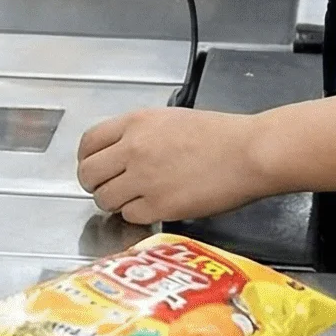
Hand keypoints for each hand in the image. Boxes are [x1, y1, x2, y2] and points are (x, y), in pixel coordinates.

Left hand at [77, 107, 276, 223]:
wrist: (248, 153)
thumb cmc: (221, 135)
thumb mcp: (170, 119)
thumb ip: (140, 134)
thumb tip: (121, 151)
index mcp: (135, 123)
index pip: (89, 142)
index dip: (87, 158)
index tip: (93, 166)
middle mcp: (133, 149)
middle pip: (89, 173)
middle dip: (95, 183)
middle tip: (109, 188)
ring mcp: (144, 179)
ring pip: (105, 198)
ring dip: (115, 202)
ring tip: (133, 199)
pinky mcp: (159, 206)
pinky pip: (130, 216)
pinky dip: (137, 214)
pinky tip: (153, 206)